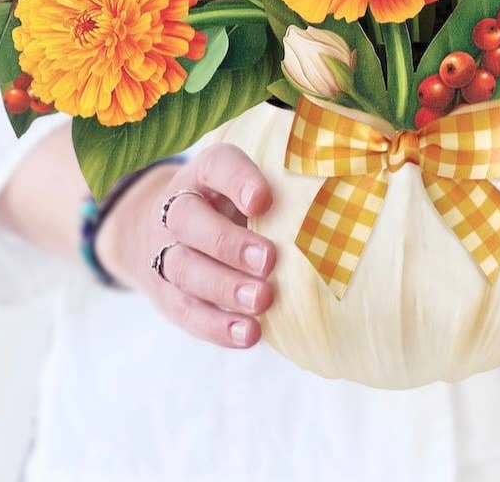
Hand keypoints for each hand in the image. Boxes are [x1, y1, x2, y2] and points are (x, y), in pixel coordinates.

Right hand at [95, 144, 275, 348]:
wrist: (167, 231)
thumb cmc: (230, 204)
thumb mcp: (247, 184)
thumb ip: (278, 189)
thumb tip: (333, 210)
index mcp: (204, 174)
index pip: (216, 166)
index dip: (238, 181)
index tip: (264, 199)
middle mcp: (178, 208)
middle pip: (190, 221)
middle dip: (229, 243)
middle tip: (268, 259)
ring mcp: (166, 252)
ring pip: (186, 269)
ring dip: (225, 287)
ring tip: (262, 300)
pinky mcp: (167, 294)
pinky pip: (186, 311)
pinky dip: (217, 325)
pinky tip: (249, 333)